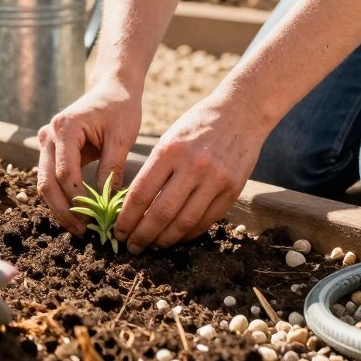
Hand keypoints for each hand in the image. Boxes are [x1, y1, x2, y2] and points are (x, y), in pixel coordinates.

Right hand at [36, 79, 141, 235]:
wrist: (112, 88)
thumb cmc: (120, 108)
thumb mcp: (122, 137)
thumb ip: (112, 169)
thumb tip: (108, 204)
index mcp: (65, 127)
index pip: (66, 173)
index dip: (79, 200)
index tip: (96, 219)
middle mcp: (48, 134)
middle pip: (47, 182)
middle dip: (64, 210)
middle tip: (83, 231)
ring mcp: (45, 142)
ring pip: (45, 184)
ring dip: (60, 208)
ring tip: (80, 228)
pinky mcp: (50, 150)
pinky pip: (51, 178)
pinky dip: (62, 197)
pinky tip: (78, 214)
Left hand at [114, 95, 266, 252]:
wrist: (241, 112)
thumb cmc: (198, 125)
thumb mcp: (170, 138)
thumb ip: (155, 170)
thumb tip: (135, 207)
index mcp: (169, 151)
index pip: (141, 193)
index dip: (127, 218)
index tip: (118, 232)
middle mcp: (192, 166)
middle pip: (161, 213)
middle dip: (142, 235)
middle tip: (132, 247)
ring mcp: (215, 179)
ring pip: (184, 223)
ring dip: (165, 240)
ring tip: (152, 246)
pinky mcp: (233, 190)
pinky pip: (206, 221)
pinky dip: (188, 234)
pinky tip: (176, 238)